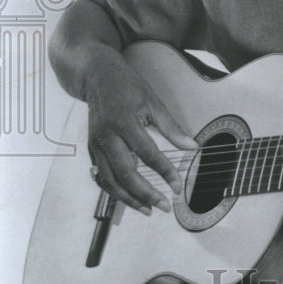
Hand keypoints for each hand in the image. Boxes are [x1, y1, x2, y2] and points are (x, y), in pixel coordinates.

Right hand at [84, 47, 196, 214]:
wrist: (96, 75)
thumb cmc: (126, 86)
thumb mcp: (153, 101)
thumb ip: (171, 127)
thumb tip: (192, 147)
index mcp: (125, 122)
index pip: (148, 154)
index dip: (165, 172)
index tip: (178, 186)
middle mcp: (106, 136)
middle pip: (125, 174)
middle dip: (145, 194)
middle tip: (163, 206)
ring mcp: (95, 144)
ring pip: (110, 180)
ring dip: (128, 199)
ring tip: (147, 209)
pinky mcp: (90, 148)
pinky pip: (101, 175)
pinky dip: (113, 190)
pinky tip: (127, 197)